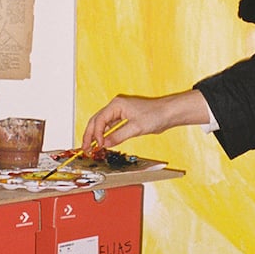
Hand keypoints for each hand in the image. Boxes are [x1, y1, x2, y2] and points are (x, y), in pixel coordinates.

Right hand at [81, 90, 210, 151]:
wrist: (169, 112)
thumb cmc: (156, 114)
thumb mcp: (136, 128)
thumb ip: (118, 136)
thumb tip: (104, 144)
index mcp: (117, 104)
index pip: (99, 120)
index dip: (96, 134)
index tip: (97, 145)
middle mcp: (116, 107)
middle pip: (96, 121)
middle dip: (90, 135)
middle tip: (85, 148)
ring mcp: (120, 112)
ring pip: (102, 124)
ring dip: (96, 135)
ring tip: (90, 147)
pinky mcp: (126, 118)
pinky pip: (110, 126)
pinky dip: (105, 134)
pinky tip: (103, 142)